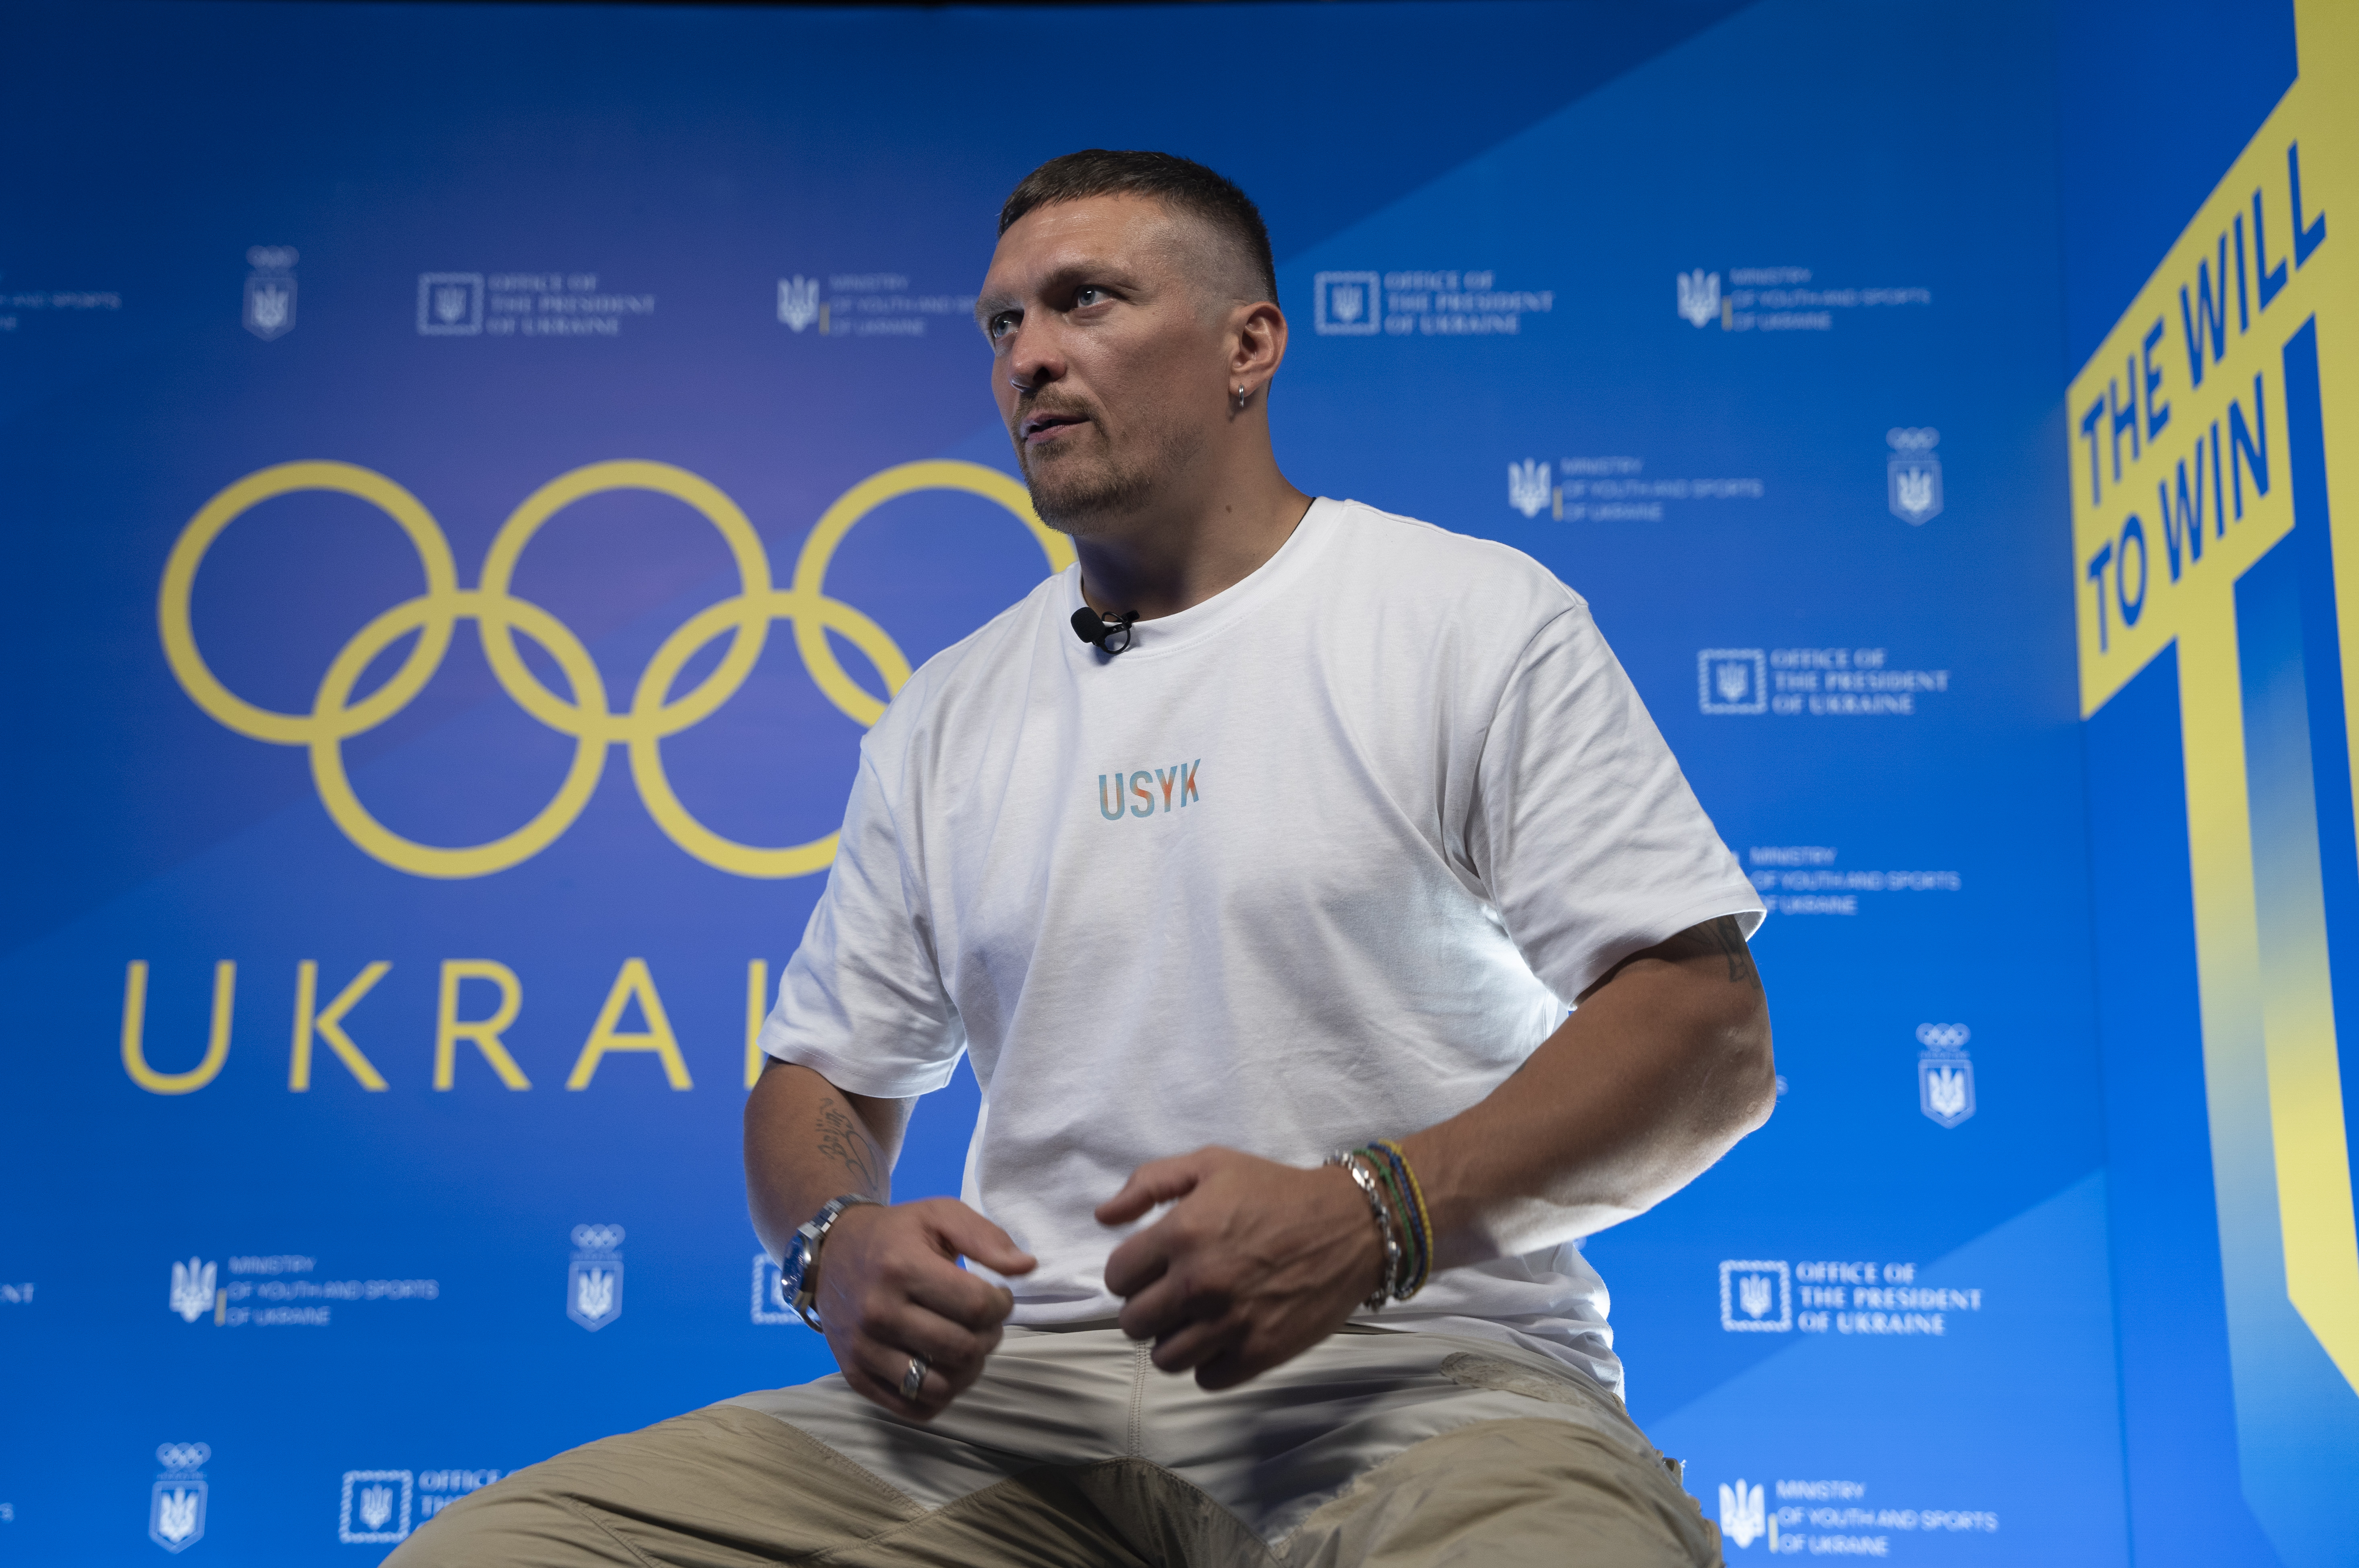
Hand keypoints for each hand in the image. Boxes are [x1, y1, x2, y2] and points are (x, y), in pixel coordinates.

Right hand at [811, 1198, 1035, 1420]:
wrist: (831, 1253)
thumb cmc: (895, 1235)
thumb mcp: (940, 1216)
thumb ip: (987, 1237)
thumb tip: (1028, 1267)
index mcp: (902, 1268)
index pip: (978, 1306)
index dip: (1002, 1304)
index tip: (997, 1295)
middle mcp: (879, 1313)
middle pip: (963, 1350)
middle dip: (989, 1337)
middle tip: (984, 1321)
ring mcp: (864, 1349)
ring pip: (940, 1387)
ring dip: (968, 1371)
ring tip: (966, 1345)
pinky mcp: (855, 1376)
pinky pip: (913, 1409)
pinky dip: (939, 1395)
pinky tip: (942, 1366)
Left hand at [1097, 1147, 1382, 1389]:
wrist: (1353, 1225)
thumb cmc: (1277, 1191)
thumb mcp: (1211, 1164)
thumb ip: (1149, 1183)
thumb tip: (1103, 1217)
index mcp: (1181, 1233)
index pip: (1116, 1278)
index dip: (1130, 1272)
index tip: (1151, 1267)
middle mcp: (1199, 1282)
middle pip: (1134, 1323)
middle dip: (1147, 1308)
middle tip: (1173, 1294)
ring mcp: (1230, 1323)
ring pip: (1165, 1358)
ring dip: (1174, 1340)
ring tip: (1196, 1319)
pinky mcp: (1259, 1353)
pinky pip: (1206, 1378)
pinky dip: (1209, 1363)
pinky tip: (1224, 1335)